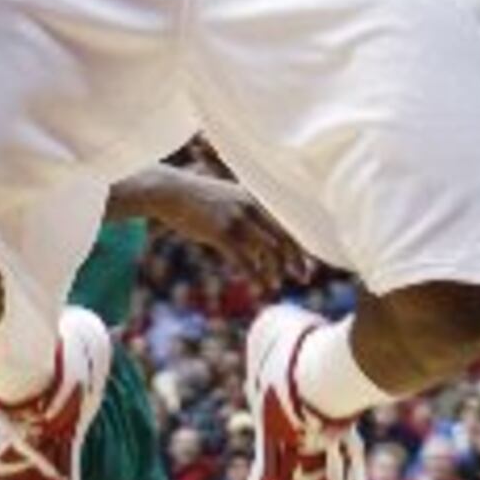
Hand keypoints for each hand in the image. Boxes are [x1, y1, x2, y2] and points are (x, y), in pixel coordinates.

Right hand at [148, 171, 313, 289]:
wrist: (170, 191)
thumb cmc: (198, 198)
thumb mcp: (227, 199)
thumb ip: (246, 213)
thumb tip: (260, 238)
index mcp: (254, 197)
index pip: (285, 223)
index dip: (299, 245)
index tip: (309, 263)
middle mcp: (251, 206)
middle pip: (283, 237)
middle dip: (296, 260)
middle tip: (304, 279)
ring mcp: (237, 219)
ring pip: (267, 251)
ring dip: (274, 271)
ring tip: (275, 285)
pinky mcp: (221, 233)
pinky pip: (244, 260)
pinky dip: (254, 276)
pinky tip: (257, 288)